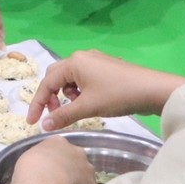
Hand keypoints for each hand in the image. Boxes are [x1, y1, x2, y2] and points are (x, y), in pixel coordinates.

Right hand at [12, 136, 97, 183]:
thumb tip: (38, 174)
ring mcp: (87, 168)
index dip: (55, 164)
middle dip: (69, 174)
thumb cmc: (29, 169)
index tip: (48, 175)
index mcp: (57, 142)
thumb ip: (38, 164)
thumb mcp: (28, 161)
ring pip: (83, 180)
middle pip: (75, 163)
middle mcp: (76, 151)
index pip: (60, 151)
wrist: (43, 181)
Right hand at [26, 49, 184, 130]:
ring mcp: (94, 61)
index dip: (38, 103)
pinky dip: (79, 91)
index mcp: (74, 62)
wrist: (152, 90)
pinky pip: (82, 78)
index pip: (47, 82)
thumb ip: (63, 115)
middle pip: (55, 76)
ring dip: (66, 94)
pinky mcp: (105, 68)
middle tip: (54, 114)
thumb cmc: (117, 95)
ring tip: (75, 109)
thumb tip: (43, 126)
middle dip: (51, 96)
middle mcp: (81, 57)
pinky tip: (88, 102)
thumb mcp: (88, 107)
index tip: (32, 122)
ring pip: (69, 78)